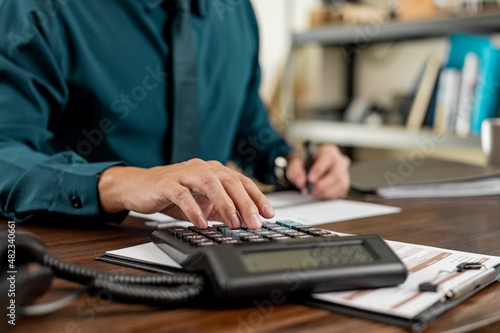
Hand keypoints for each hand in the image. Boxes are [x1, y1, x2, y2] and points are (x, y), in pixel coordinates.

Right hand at [98, 159, 274, 228]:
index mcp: (213, 171)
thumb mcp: (201, 203)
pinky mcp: (166, 182)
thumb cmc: (171, 193)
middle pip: (229, 181)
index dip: (257, 196)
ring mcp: (184, 173)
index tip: (269, 213)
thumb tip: (243, 221)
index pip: (241, 181)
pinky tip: (201, 223)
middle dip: (245, 202)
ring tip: (234, 222)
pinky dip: (193, 209)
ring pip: (210, 183)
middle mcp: (202, 168)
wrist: (137, 187)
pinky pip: (182, 194)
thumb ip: (220, 209)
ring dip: (224, 204)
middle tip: (255, 221)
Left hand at [286, 144, 349, 198]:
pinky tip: (320, 193)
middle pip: (336, 174)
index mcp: (328, 151)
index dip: (319, 169)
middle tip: (311, 191)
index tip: (310, 179)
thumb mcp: (295, 164)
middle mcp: (339, 160)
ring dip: (325, 192)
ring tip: (314, 193)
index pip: (328, 157)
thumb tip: (301, 181)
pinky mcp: (344, 184)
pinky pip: (340, 192)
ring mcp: (344, 172)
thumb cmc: (305, 164)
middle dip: (322, 185)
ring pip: (340, 184)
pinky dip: (329, 195)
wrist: (309, 169)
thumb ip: (296, 171)